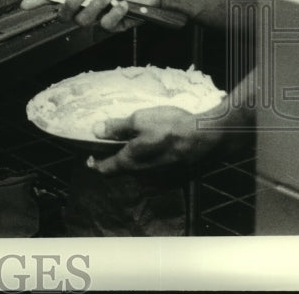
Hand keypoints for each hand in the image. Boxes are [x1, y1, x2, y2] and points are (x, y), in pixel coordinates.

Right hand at [20, 0, 162, 31]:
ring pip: (82, 21)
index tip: (26, 2)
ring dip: (94, 7)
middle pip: (63, 14)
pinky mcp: (112, 25)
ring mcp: (98, 16)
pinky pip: (105, 25)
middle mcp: (85, 4)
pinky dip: (114, 13)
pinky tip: (123, 5)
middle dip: (68, 5)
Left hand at [88, 105, 223, 173]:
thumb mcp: (138, 120)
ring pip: (141, 170)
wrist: (209, 139)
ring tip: (140, 142)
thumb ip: (115, 127)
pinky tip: (160, 146)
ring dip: (137, 159)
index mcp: (131, 162)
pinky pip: (157, 170)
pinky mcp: (176, 176)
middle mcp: (144, 176)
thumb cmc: (171, 127)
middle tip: (116, 143)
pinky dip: (153, 160)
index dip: (95, 164)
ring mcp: (161, 178)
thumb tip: (95, 131)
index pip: (106, 169)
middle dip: (117, 158)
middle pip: (123, 170)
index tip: (89, 158)